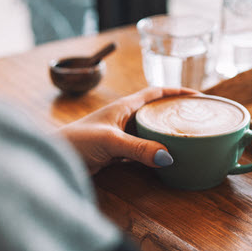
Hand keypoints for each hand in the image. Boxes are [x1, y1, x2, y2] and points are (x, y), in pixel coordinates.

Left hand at [59, 87, 198, 173]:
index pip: (155, 92)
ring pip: (149, 131)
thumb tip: (168, 156)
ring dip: (165, 134)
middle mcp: (123, 118)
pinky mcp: (115, 152)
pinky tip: (164, 159)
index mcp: (124, 107)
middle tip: (197, 120)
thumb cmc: (76, 141)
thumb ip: (138, 149)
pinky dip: (154, 152)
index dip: (176, 92)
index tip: (197, 96)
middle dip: (175, 113)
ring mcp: (119, 134)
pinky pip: (141, 149)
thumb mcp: (110, 142)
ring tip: (186, 139)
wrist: (54, 158)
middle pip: (155, 111)